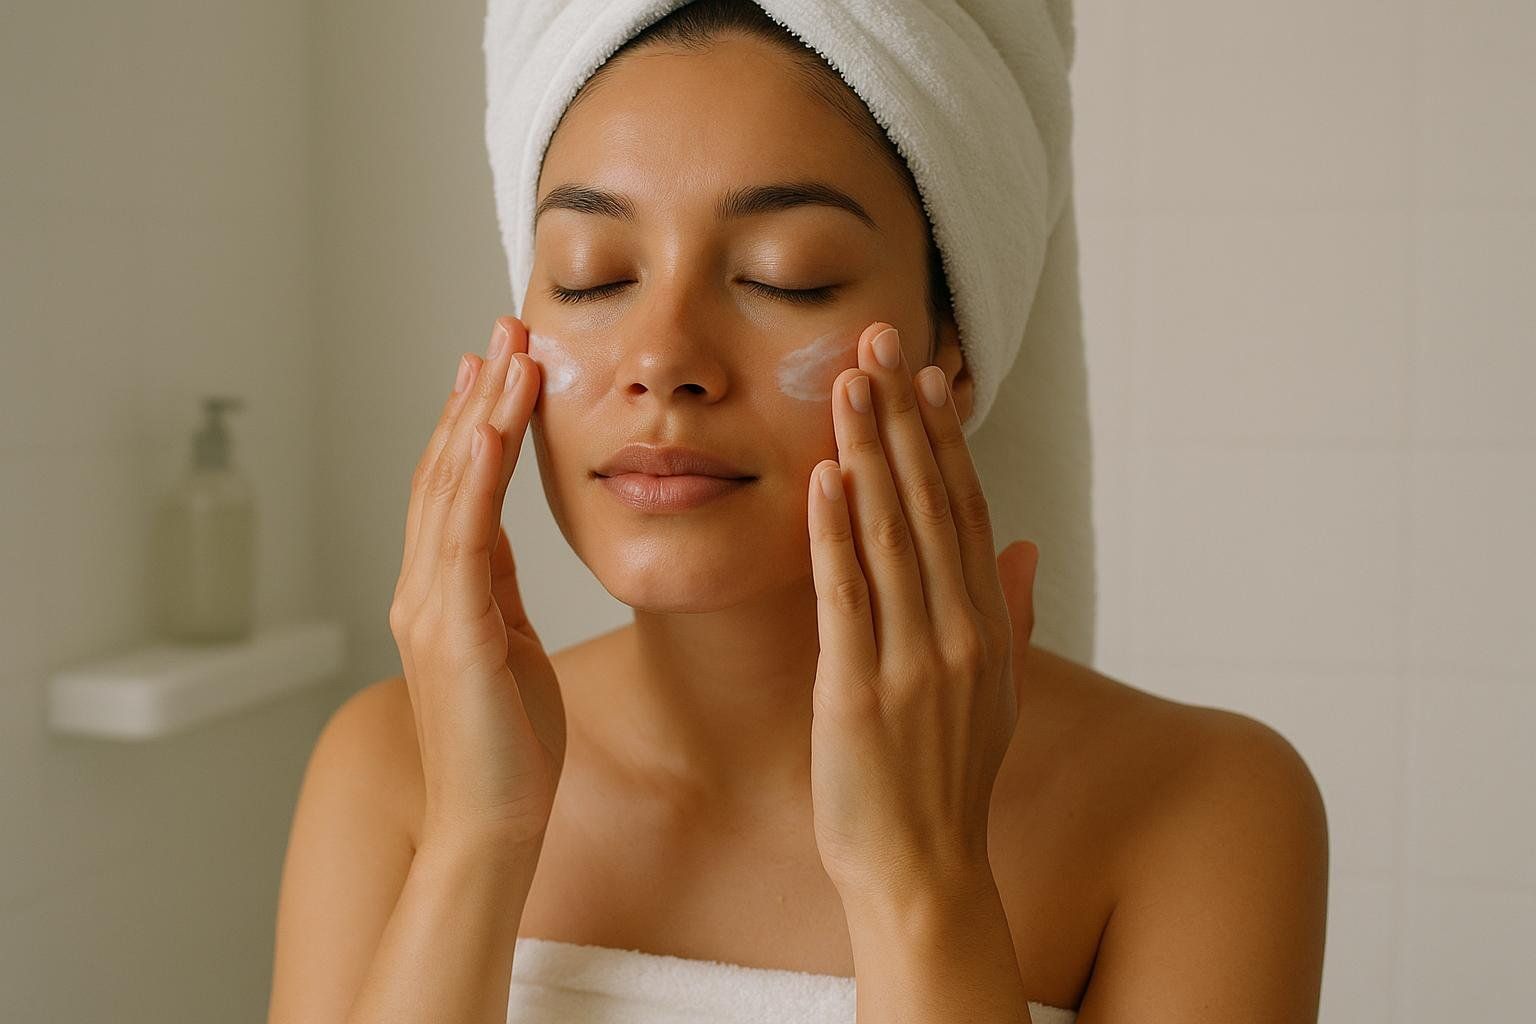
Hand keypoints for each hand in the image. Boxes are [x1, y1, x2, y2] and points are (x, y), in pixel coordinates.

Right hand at [388, 316, 565, 850]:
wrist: (494, 823)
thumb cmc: (510, 744)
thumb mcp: (506, 642)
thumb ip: (494, 587)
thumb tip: (498, 538)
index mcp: (441, 591)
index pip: (453, 486)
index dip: (471, 419)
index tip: (494, 362)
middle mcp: (423, 588)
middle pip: (446, 470)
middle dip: (478, 394)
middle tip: (505, 325)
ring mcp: (430, 607)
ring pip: (452, 488)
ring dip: (482, 414)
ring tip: (511, 352)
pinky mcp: (452, 630)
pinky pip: (463, 537)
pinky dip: (476, 476)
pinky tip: (493, 427)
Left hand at [805, 321, 1040, 905]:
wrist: (924, 871)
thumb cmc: (949, 782)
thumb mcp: (998, 697)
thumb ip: (1014, 617)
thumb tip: (1027, 549)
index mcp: (987, 628)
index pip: (967, 511)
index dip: (946, 439)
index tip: (927, 375)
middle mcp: (959, 633)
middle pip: (929, 503)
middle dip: (903, 417)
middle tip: (878, 341)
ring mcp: (912, 661)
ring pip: (890, 534)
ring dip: (869, 452)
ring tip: (848, 384)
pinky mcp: (858, 691)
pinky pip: (846, 596)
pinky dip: (835, 533)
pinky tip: (823, 477)